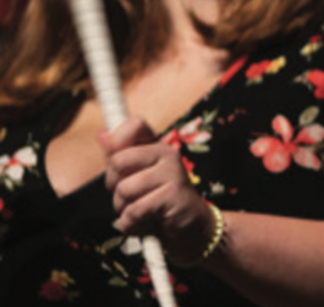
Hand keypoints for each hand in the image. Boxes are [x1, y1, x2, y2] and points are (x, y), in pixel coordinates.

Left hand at [100, 116, 214, 264]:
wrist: (190, 229)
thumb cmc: (159, 203)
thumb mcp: (137, 179)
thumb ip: (120, 157)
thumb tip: (103, 135)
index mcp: (156, 147)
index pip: (134, 125)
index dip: (116, 141)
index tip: (116, 161)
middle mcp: (167, 153)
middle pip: (118, 161)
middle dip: (114, 186)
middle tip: (130, 196)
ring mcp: (173, 172)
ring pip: (124, 189)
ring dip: (124, 209)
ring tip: (139, 211)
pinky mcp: (173, 194)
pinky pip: (134, 210)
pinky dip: (132, 224)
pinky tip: (144, 223)